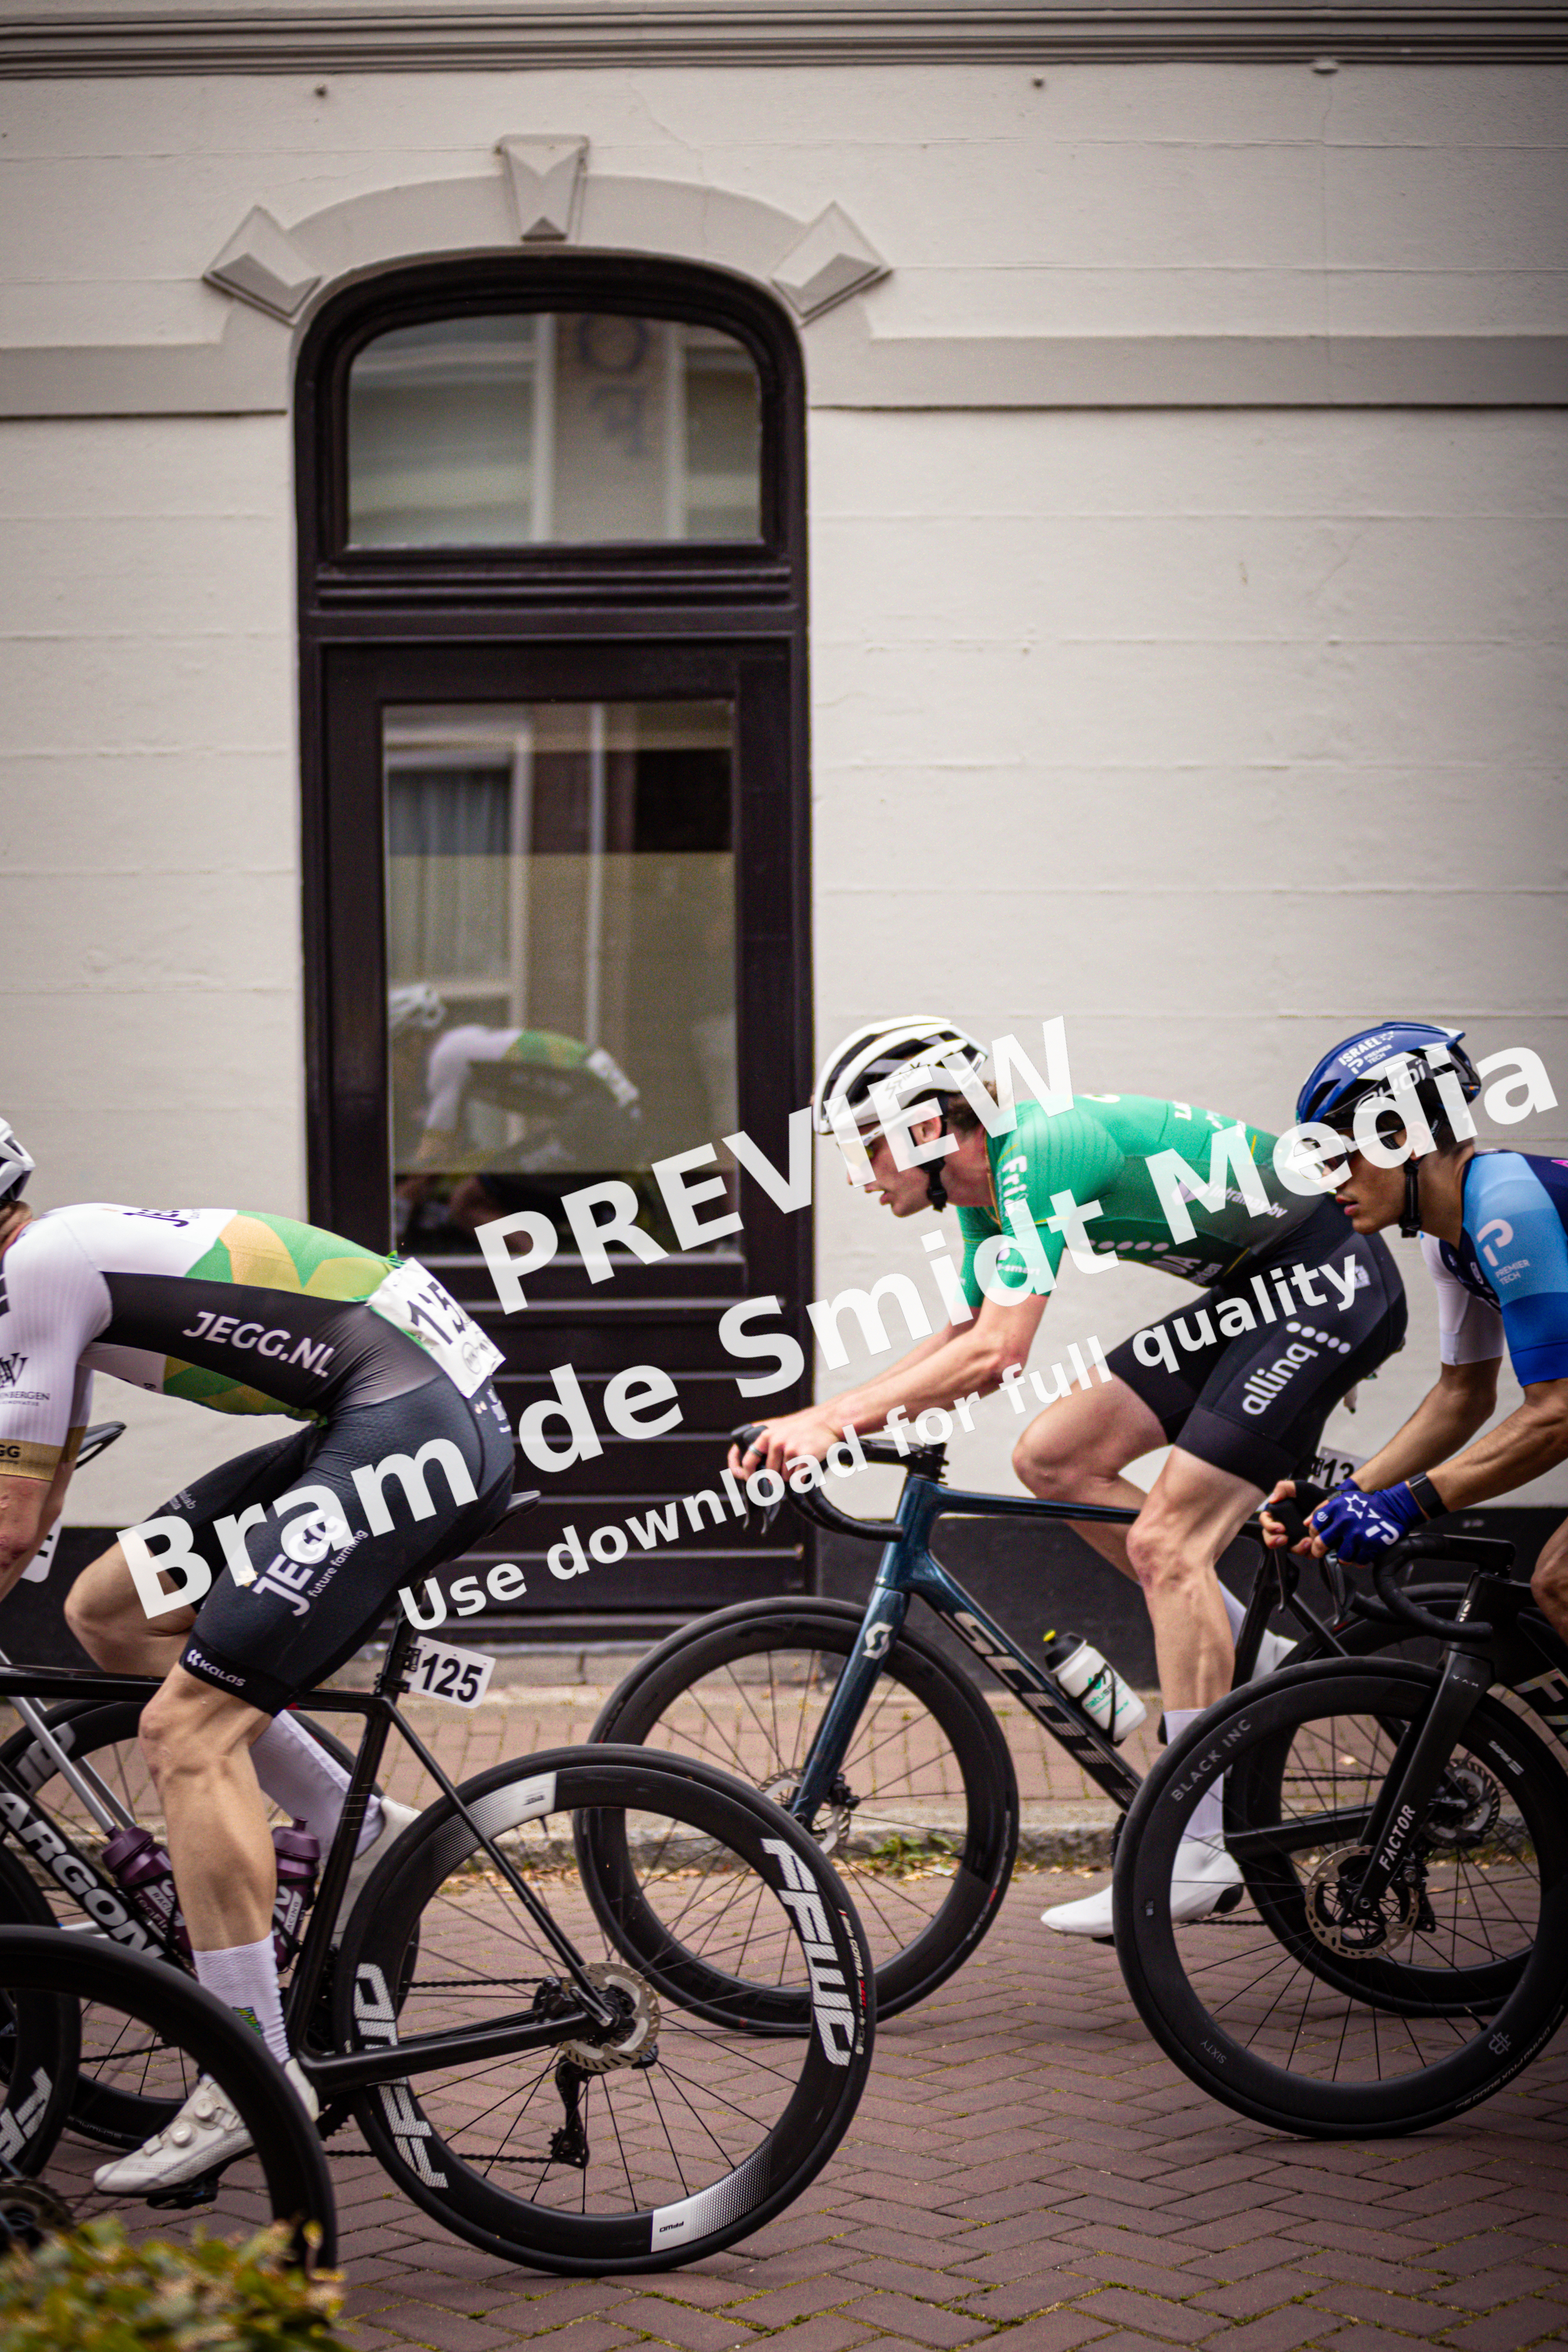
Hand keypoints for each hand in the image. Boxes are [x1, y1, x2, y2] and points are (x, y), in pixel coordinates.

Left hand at [729, 1409, 842, 1480]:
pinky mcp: (805, 1457)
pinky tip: (808, 1463)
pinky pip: (798, 1479)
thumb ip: (763, 1442)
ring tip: (801, 1459)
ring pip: (785, 1477)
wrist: (828, 1421)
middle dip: (778, 1475)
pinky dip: (803, 1477)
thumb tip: (749, 1466)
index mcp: (766, 1435)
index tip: (747, 1481)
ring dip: (792, 1474)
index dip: (745, 1473)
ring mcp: (790, 1449)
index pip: (748, 1459)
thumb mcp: (778, 1427)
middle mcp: (776, 1441)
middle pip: (770, 1473)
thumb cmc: (804, 1425)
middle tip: (790, 1463)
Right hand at [1260, 1478, 1329, 1552]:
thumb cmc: (1313, 1496)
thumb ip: (1283, 1488)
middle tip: (1284, 1539)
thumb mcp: (1298, 1487)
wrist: (1332, 1505)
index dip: (1269, 1526)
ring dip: (1295, 1547)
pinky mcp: (1305, 1546)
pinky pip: (1302, 1554)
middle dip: (1275, 1541)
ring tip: (1306, 1541)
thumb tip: (1272, 1499)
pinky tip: (1312, 1545)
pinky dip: (1306, 1551)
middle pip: (1270, 1538)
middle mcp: (1283, 1528)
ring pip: (1287, 1549)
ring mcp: (1294, 1538)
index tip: (1280, 1527)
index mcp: (1278, 1514)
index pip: (1265, 1521)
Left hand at [1307, 1481, 1424, 1564]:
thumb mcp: (1343, 1499)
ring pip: (1341, 1556)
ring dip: (1344, 1557)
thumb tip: (1307, 1523)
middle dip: (1319, 1550)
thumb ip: (1323, 1510)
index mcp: (1336, 1508)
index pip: (1315, 1526)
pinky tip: (1362, 1554)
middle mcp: (1344, 1521)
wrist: (1394, 1507)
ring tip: (1348, 1552)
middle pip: (1321, 1543)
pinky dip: (1359, 1560)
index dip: (1314, 1534)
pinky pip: (1358, 1561)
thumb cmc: (1367, 1504)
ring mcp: (1357, 1534)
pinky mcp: (1369, 1545)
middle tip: (1321, 1552)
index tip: (1318, 1537)